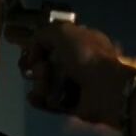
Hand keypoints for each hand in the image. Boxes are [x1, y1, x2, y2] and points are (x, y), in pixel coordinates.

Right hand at [13, 23, 135, 126]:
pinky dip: (39, 99)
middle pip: (44, 63)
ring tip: (44, 85)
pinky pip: (47, 101)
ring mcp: (73, 84)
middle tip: (42, 70)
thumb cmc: (86, 56)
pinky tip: (37, 97)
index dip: (37, 47)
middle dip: (37, 66)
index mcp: (79, 41)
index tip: (30, 52)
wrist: (105, 89)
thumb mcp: (64, 32)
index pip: (51, 42)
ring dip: (39, 83)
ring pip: (44, 82)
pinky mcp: (70, 104)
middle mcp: (76, 61)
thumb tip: (33, 49)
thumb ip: (43, 33)